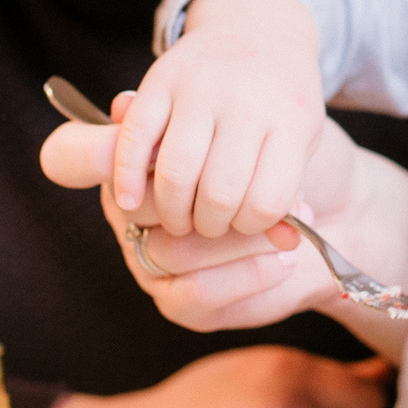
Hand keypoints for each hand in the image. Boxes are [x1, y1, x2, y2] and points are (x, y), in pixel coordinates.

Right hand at [43, 96, 358, 331]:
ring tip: (290, 226)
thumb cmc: (281, 153)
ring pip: (173, 248)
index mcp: (135, 160)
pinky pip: (196, 292)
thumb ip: (202, 119)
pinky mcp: (178, 302)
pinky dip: (245, 274)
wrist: (334, 212)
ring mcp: (149, 259)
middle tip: (264, 184)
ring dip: (239, 238)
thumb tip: (126, 106)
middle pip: (136, 203)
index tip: (130, 126)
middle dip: (206, 195)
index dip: (92, 149)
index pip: (73, 155)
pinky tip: (282, 258)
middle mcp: (131, 212)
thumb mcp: (257, 122)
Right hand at [112, 0, 326, 237]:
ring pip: (176, 174)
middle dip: (211, 225)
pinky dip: (127, 176)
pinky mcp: (161, 78)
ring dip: (173, 211)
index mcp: (291, 118)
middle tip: (209, 226)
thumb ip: (289, 190)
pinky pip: (135, 139)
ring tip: (180, 219)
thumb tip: (283, 245)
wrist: (260, 28)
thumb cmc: (282, 102)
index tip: (248, 223)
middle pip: (219, 194)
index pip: (267, 202)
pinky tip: (130, 201)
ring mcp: (200, 87)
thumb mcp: (304, 140)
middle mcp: (245, 100)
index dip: (253, 226)